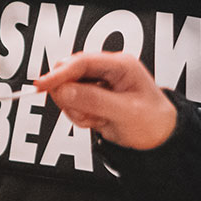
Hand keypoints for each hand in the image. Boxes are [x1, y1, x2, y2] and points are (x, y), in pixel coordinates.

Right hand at [32, 51, 177, 150]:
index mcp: (120, 65)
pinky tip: (97, 120)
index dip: (59, 74)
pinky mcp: (91, 97)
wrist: (158, 138)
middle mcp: (106, 70)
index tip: (42, 85)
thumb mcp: (125, 112)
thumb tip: (65, 90)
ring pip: (66, 91)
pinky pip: (70, 105)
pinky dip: (79, 116)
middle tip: (86, 113)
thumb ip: (94, 100)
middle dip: (71, 97)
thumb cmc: (152, 121)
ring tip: (99, 119)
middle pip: (69, 74)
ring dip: (77, 110)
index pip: (81, 62)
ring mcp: (97, 84)